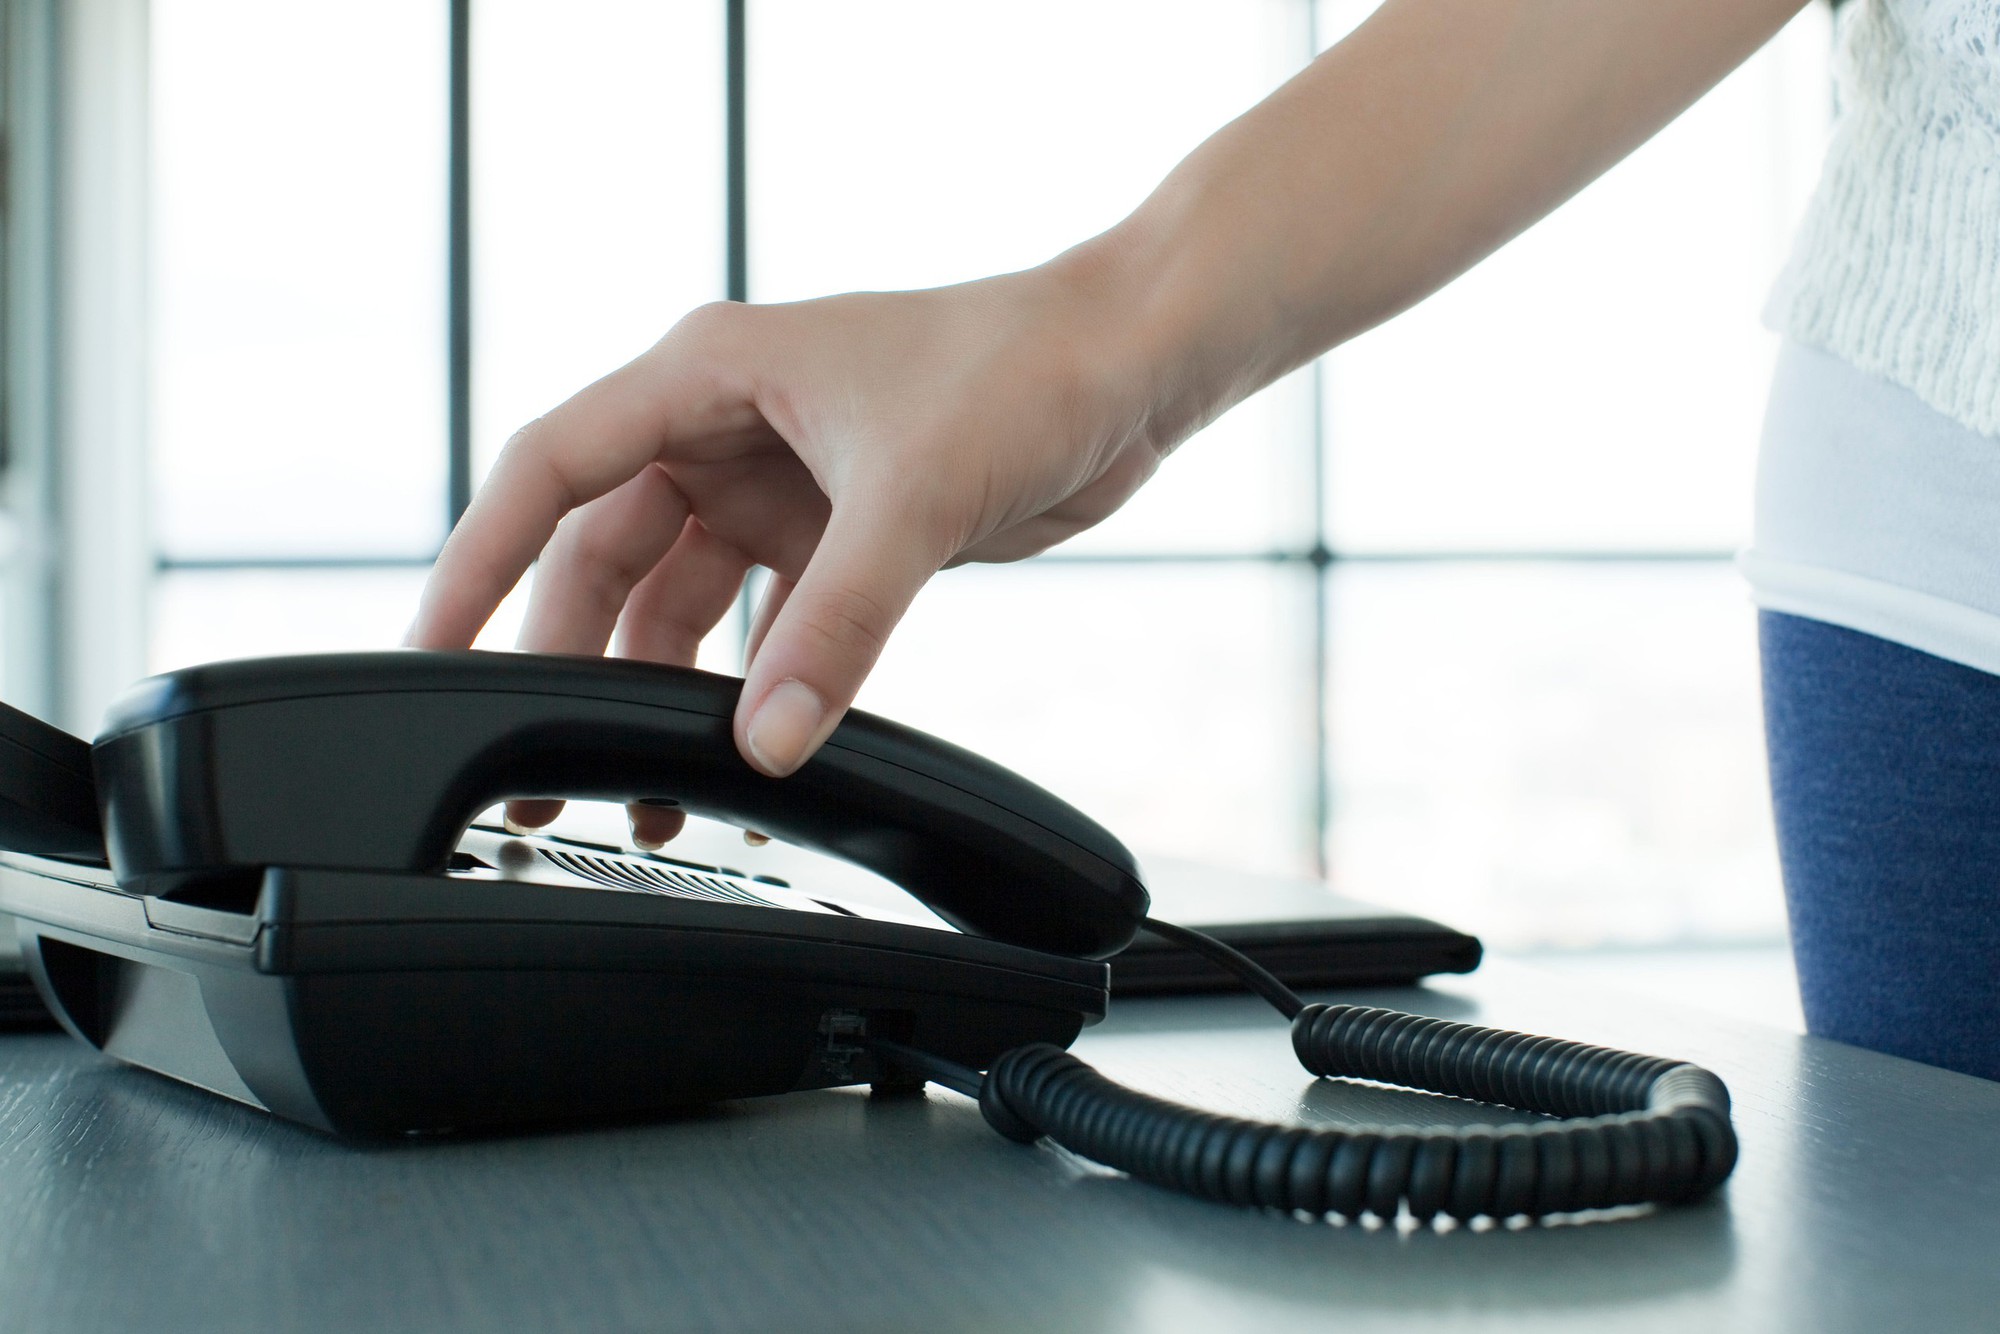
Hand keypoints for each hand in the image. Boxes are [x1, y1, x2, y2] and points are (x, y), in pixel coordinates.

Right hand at [407, 244, 1171, 844]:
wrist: (1132, 366)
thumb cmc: (1023, 365)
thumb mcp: (914, 495)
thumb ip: (836, 626)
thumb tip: (765, 744)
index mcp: (709, 375)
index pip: (551, 470)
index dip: (481, 562)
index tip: (435, 651)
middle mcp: (728, 427)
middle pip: (606, 555)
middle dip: (571, 657)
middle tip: (549, 764)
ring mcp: (783, 481)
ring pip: (681, 599)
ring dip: (664, 688)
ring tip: (646, 792)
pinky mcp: (841, 530)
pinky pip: (766, 621)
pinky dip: (753, 684)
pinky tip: (745, 752)